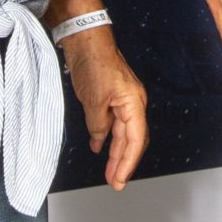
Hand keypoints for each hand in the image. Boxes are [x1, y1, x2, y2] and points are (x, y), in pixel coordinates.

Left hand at [62, 27, 148, 189]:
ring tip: (108, 172)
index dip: (128, 163)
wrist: (85, 39)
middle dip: (123, 162)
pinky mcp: (109, 96)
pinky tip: (99, 147)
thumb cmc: (94, 63)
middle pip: (132, 139)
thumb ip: (98, 125)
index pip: (136, 140)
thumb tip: (99, 139)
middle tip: (114, 182)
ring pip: (122, 132)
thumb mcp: (94, 101)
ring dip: (115, 152)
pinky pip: (112, 123)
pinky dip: (106, 137)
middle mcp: (132, 102)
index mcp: (134, 103)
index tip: (119, 180)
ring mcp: (121, 99)